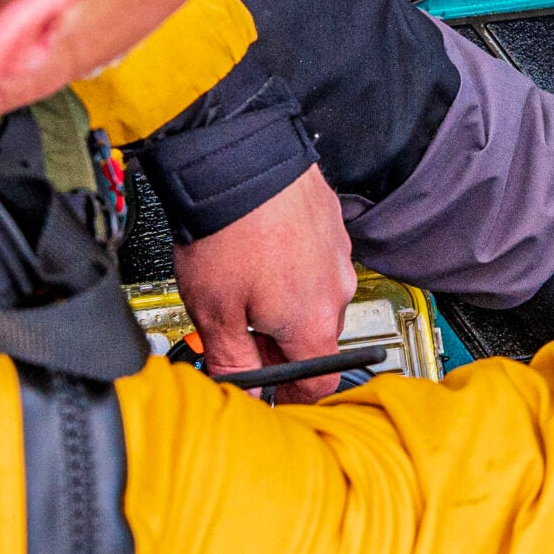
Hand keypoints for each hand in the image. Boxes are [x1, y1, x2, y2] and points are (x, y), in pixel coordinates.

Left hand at [172, 165, 356, 402]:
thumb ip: (233, 362)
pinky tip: (256, 250)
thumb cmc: (227, 230)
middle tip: (236, 332)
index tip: (269, 392)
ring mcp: (338, 255)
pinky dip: (291, 265)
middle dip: (278, 345)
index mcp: (313, 324)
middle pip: (313, 339)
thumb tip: (244, 394)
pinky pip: (315, 261)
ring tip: (241, 281)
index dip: (290, 395)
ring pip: (314, 298)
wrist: (238, 159)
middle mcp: (337, 292)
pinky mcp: (331, 225)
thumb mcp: (214, 312)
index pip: (317, 382)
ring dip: (284, 302)